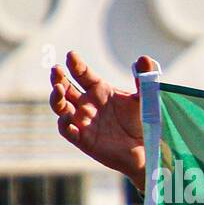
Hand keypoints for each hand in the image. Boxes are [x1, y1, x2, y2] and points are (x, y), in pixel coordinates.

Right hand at [49, 51, 158, 191]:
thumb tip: (145, 59)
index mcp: (99, 90)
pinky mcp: (83, 139)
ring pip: (60, 107)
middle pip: (65, 87)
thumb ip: (144, 80)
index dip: (75, 64)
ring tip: (58, 89)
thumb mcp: (144, 99)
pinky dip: (64, 123)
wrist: (147, 148)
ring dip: (56, 98)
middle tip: (56, 69)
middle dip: (58, 78)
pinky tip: (67, 117)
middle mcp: (87, 103)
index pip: (81, 73)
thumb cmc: (142, 121)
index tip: (71, 56)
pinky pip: (67, 130)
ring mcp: (83, 120)